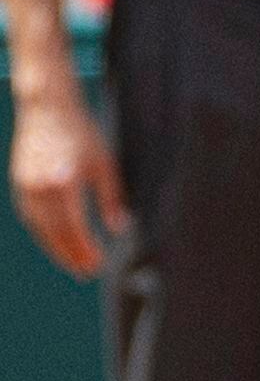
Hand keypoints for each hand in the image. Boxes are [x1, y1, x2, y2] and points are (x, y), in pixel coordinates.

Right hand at [10, 87, 126, 278]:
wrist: (46, 107)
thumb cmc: (80, 132)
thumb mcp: (104, 164)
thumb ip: (111, 198)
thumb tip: (119, 228)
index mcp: (63, 183)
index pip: (74, 228)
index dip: (85, 249)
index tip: (98, 264)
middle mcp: (40, 188)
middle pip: (55, 233)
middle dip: (71, 255)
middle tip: (87, 273)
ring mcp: (25, 187)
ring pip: (40, 228)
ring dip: (56, 249)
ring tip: (73, 263)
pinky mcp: (18, 184)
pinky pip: (30, 218)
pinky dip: (43, 233)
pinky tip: (56, 242)